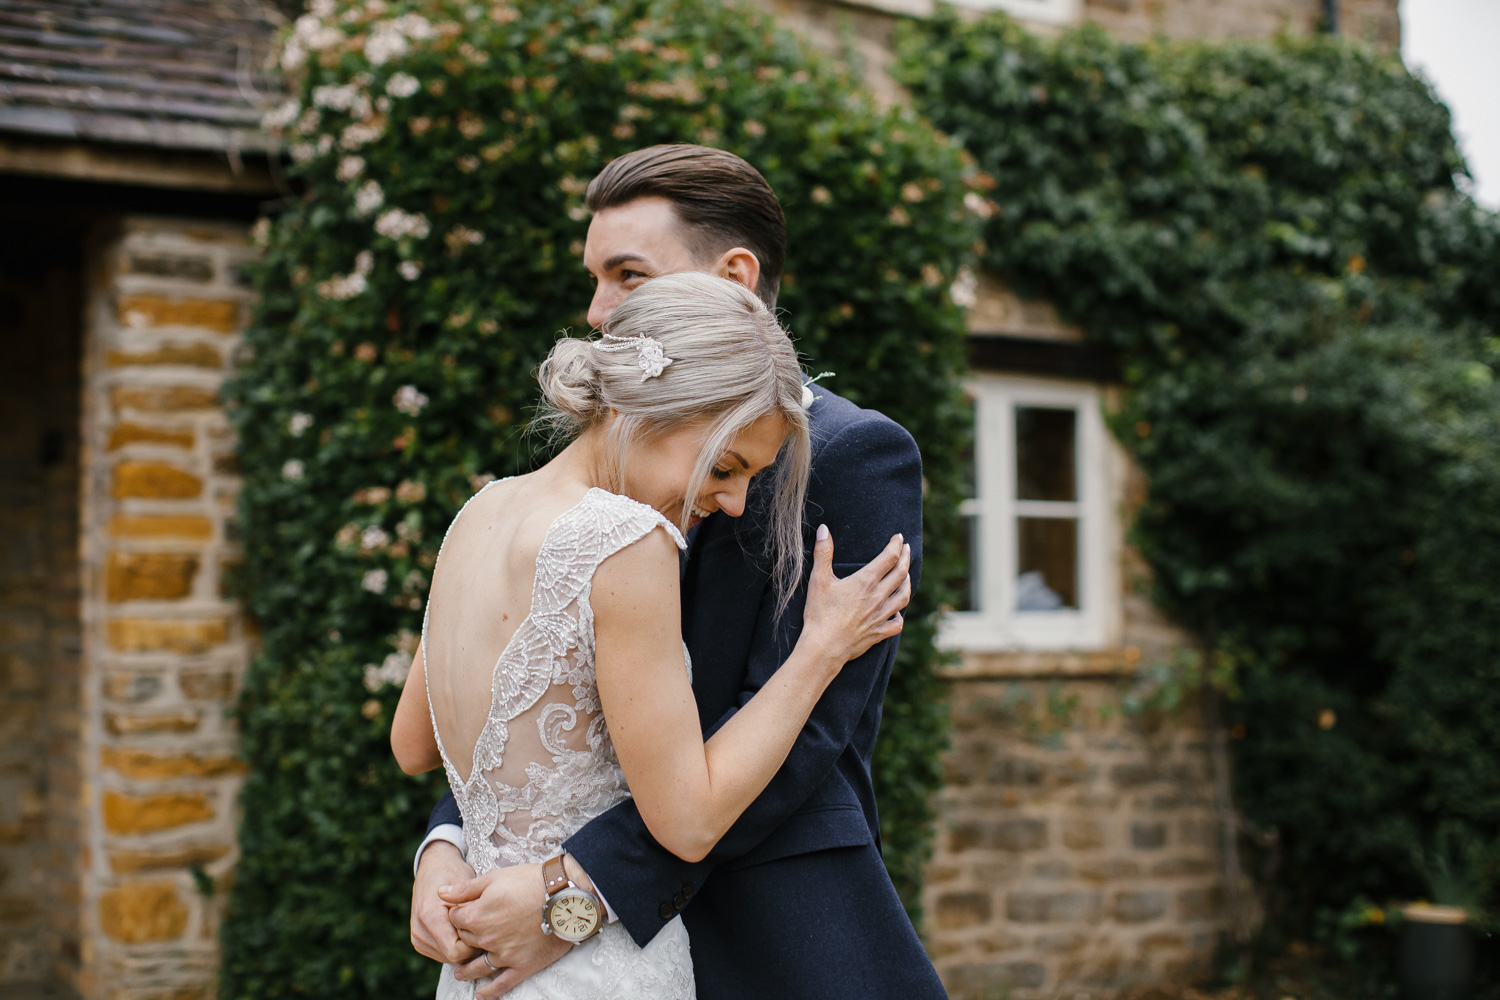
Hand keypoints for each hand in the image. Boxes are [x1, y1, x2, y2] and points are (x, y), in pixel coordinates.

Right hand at [411, 841, 479, 964]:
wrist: (434, 866)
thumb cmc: (454, 872)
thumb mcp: (467, 885)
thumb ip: (473, 910)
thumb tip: (487, 933)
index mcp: (430, 916)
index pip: (456, 951)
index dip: (475, 945)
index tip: (487, 930)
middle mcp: (419, 930)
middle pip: (453, 957)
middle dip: (471, 947)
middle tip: (486, 929)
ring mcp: (417, 938)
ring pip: (449, 959)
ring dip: (464, 948)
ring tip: (475, 927)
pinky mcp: (419, 942)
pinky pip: (443, 954)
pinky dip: (456, 947)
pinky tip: (464, 930)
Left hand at [443, 861, 573, 998]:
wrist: (564, 895)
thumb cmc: (530, 881)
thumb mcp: (495, 878)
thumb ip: (465, 889)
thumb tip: (440, 892)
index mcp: (476, 916)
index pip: (455, 919)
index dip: (457, 914)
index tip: (461, 913)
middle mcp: (486, 939)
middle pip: (465, 941)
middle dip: (463, 937)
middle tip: (465, 937)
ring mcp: (504, 955)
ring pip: (478, 967)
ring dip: (466, 971)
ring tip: (460, 974)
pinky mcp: (522, 966)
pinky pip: (502, 984)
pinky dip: (489, 991)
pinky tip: (480, 994)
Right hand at [801, 526, 910, 666]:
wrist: (824, 647)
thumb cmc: (820, 613)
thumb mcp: (819, 580)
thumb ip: (823, 553)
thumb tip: (824, 529)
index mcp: (866, 581)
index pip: (889, 557)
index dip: (896, 545)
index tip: (899, 537)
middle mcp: (878, 597)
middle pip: (901, 574)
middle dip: (906, 558)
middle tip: (907, 549)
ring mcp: (881, 616)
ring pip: (904, 596)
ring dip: (907, 583)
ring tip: (906, 576)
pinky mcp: (879, 632)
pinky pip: (897, 623)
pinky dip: (899, 616)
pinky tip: (897, 612)